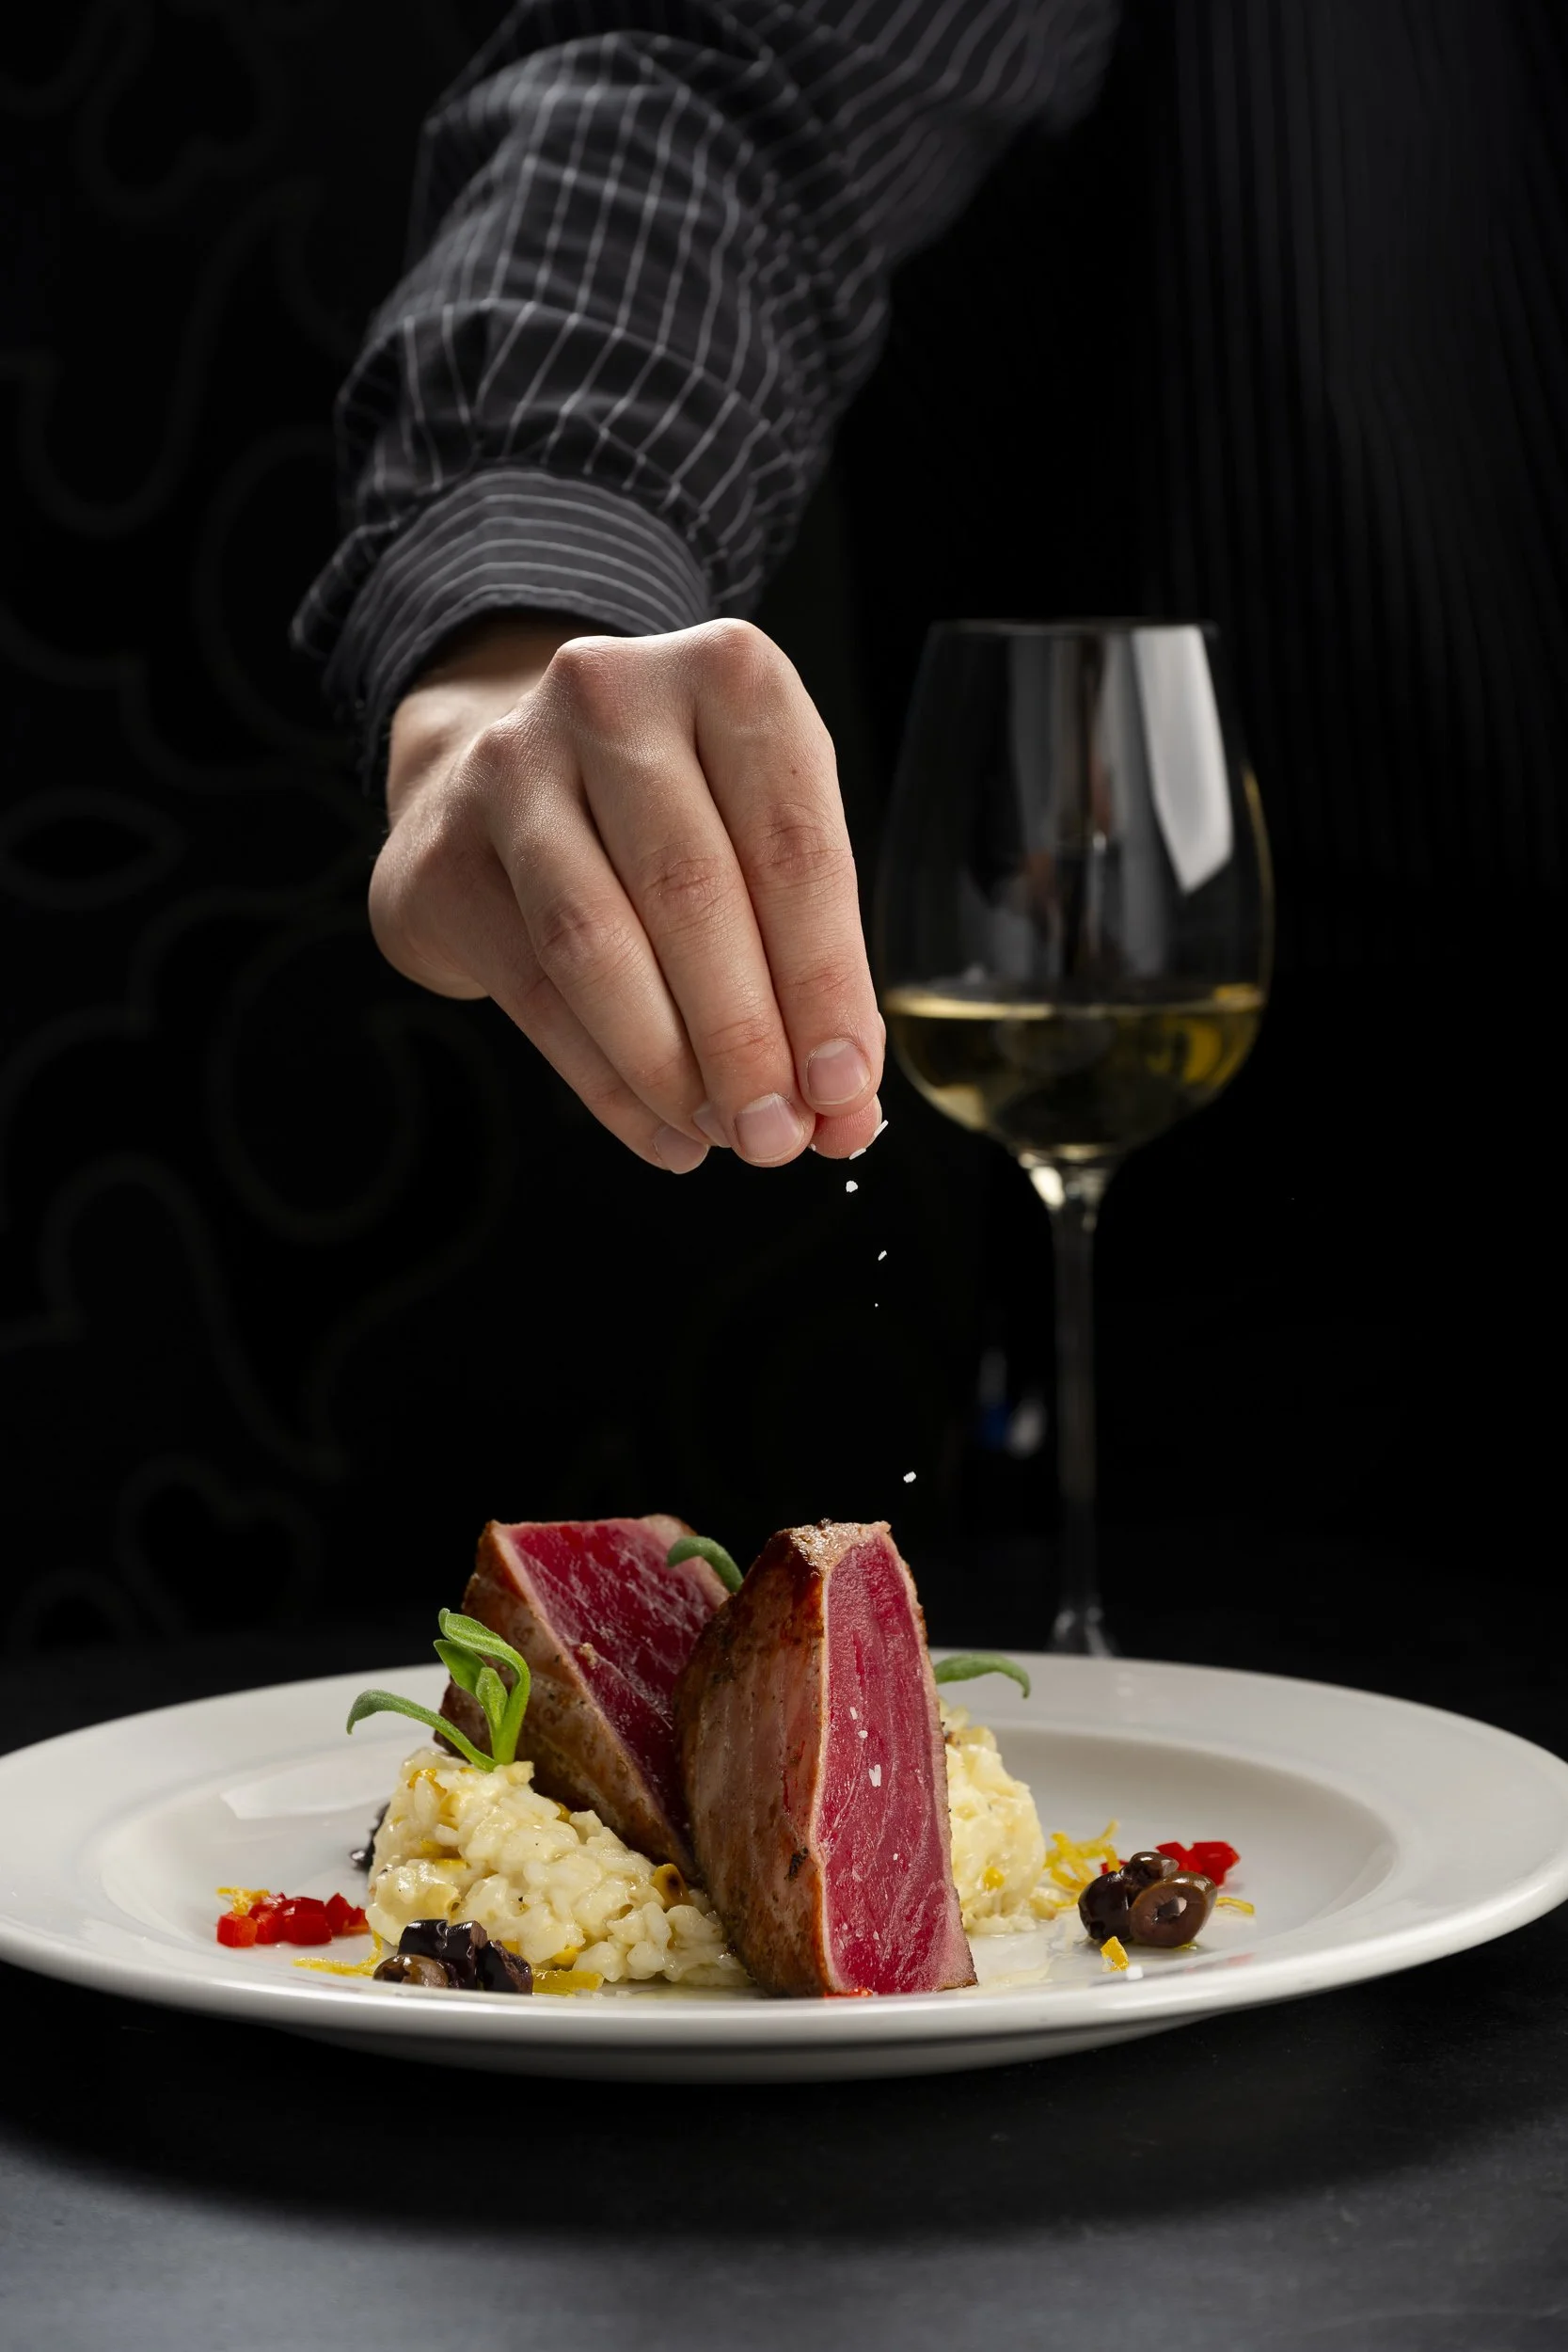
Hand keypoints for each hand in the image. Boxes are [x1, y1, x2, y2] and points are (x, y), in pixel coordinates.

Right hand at [372, 616, 884, 1170]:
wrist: (499, 772)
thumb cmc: (671, 815)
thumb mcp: (761, 840)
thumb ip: (810, 962)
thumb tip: (844, 1107)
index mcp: (728, 675)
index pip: (791, 845)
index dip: (825, 981)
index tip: (845, 1086)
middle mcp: (612, 697)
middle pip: (692, 893)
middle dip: (747, 1037)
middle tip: (779, 1135)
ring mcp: (511, 767)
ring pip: (597, 945)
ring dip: (671, 1066)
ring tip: (724, 1136)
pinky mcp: (442, 854)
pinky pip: (535, 993)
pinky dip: (607, 1084)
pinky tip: (663, 1133)